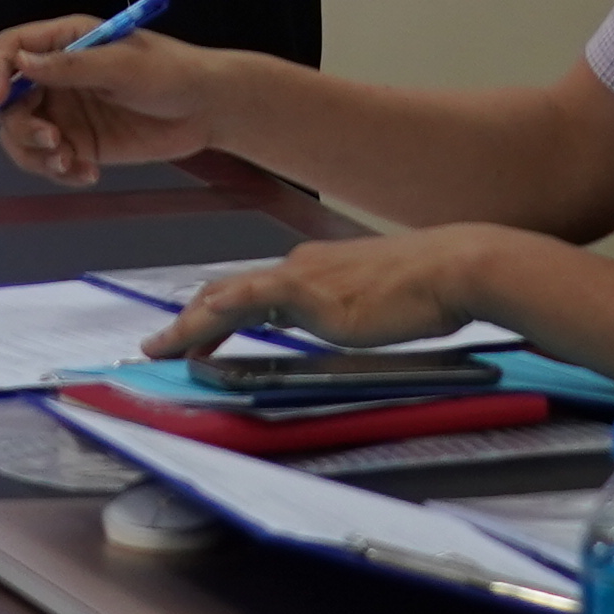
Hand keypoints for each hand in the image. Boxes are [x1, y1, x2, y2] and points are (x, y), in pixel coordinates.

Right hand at [0, 18, 232, 183]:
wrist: (206, 109)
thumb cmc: (169, 73)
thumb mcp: (121, 65)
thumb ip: (70, 67)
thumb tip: (20, 63)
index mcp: (64, 42)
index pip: (11, 48)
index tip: (0, 99)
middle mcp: (57, 77)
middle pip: (10, 101)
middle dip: (21, 126)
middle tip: (53, 142)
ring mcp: (66, 112)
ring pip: (23, 136)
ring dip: (36, 155)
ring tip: (68, 163)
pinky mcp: (80, 143)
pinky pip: (50, 161)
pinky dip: (59, 172)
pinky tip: (87, 174)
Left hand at [147, 227, 521, 357]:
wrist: (453, 267)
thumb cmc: (431, 288)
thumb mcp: (380, 304)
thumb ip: (351, 313)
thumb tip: (343, 327)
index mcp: (318, 269)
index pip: (255, 289)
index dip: (220, 310)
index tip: (198, 331)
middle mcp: (301, 266)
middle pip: (229, 289)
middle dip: (192, 318)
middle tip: (163, 343)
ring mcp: (300, 276)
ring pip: (224, 296)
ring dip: (189, 323)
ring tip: (160, 348)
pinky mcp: (304, 292)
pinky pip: (239, 305)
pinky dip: (206, 322)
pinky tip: (188, 338)